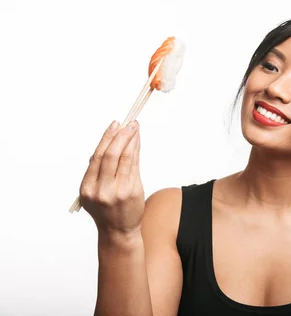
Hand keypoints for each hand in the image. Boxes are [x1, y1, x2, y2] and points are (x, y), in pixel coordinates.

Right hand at [79, 120, 144, 237]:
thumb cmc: (107, 209)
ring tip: (135, 128)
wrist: (118, 232)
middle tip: (128, 123)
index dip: (107, 138)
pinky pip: (134, 166)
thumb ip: (99, 170)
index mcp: (87, 188)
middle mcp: (100, 189)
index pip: (97, 157)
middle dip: (120, 136)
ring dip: (131, 140)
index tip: (115, 124)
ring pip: (125, 158)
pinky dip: (136, 151)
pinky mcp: (132, 192)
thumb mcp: (95, 191)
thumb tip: (109, 143)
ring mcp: (117, 191)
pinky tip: (138, 142)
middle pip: (110, 155)